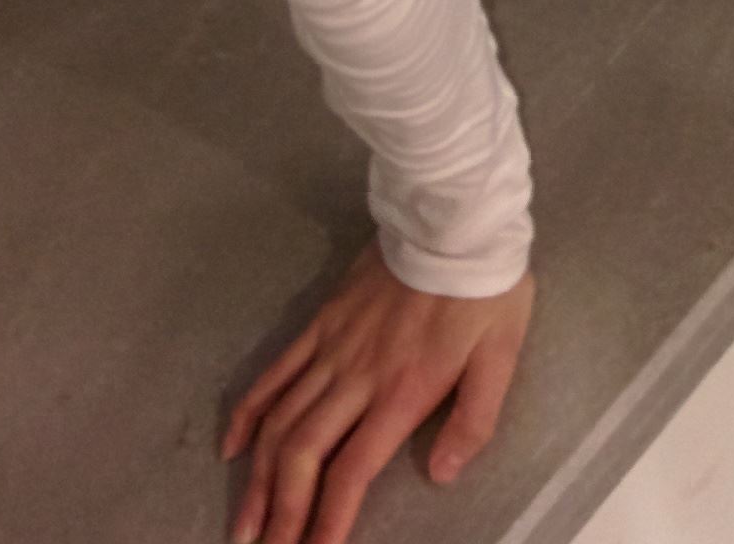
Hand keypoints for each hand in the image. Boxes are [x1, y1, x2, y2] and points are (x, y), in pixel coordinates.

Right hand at [221, 237, 534, 543]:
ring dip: (256, 479)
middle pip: (302, 456)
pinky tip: (232, 450)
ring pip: (280, 423)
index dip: (327, 519)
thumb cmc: (485, 292)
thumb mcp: (501, 356)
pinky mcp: (320, 323)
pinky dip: (248, 414)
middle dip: (279, 512)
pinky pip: (274, 374)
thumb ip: (474, 420)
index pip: (352, 470)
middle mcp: (356, 377)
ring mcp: (331, 349)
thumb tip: (441, 475)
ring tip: (244, 524)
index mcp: (402, 392)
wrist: (454, 219)